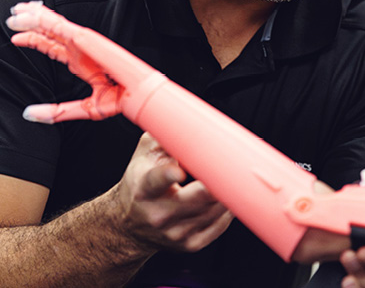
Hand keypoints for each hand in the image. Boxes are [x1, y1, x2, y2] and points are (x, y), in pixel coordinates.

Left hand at [6, 1, 156, 122]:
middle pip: (51, 31)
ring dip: (34, 16)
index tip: (16, 39)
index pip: (53, 47)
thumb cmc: (119, 101)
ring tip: (17, 10)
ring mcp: (81, 42)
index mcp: (81, 63)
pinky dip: (42, 19)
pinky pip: (58, 25)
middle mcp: (80, 50)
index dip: (35, 40)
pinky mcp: (84, 38)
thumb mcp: (83, 108)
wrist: (135, 94)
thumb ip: (56, 112)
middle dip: (32, 22)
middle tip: (14, 15)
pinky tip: (27, 15)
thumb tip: (29, 113)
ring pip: (53, 24)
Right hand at [112, 133, 233, 252]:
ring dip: (229, 193)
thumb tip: (190, 121)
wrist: (127, 225)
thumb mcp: (143, 156)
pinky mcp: (190, 244)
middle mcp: (159, 214)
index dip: (168, 175)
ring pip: (214, 211)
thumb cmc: (139, 185)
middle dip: (218, 183)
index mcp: (145, 188)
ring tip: (237, 175)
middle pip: (197, 199)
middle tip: (236, 165)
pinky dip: (228, 209)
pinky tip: (230, 195)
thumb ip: (164, 136)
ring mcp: (175, 233)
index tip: (178, 170)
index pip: (156, 181)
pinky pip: (219, 226)